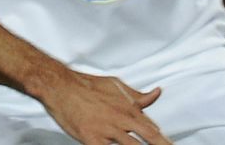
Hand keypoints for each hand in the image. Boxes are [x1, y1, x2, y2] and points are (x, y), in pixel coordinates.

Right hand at [33, 69, 173, 144]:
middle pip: (150, 138)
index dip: (164, 141)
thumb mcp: (117, 86)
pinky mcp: (91, 139)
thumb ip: (138, 96)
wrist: (60, 85)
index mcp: (129, 108)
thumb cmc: (87, 85)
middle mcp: (121, 120)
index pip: (153, 129)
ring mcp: (107, 130)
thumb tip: (157, 93)